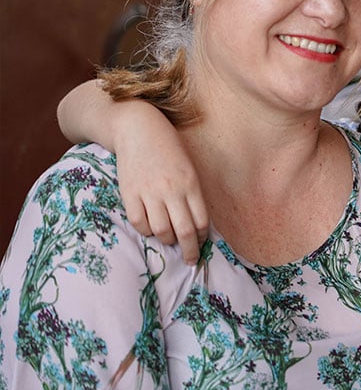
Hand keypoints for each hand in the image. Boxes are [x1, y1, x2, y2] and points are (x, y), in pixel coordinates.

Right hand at [112, 101, 208, 263]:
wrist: (138, 128)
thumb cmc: (168, 148)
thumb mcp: (189, 167)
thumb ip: (192, 192)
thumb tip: (196, 222)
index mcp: (191, 184)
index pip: (201, 221)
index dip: (202, 238)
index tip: (201, 245)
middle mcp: (171, 190)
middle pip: (184, 231)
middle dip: (189, 251)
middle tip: (190, 260)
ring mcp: (149, 193)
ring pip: (161, 231)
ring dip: (167, 241)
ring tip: (170, 241)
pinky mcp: (129, 193)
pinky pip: (139, 222)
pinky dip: (146, 231)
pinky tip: (150, 228)